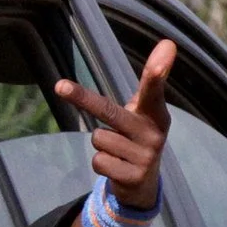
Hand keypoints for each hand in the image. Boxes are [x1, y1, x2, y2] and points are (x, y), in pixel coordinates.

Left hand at [55, 40, 176, 211]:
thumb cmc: (137, 137)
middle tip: (59, 86)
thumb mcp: (143, 111)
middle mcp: (155, 134)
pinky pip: (98, 160)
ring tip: (117, 151)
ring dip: (101, 145)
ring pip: (98, 138)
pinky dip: (101, 163)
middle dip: (83, 98)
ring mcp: (146, 156)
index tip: (166, 47)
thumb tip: (167, 43)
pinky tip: (116, 166)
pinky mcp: (133, 176)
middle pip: (109, 112)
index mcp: (156, 114)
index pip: (154, 90)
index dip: (156, 72)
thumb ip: (148, 82)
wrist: (143, 184)